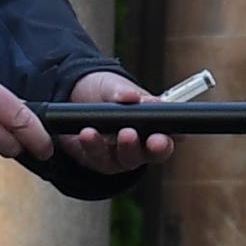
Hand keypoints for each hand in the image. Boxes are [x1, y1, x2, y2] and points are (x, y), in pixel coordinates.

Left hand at [46, 70, 175, 176]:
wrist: (73, 97)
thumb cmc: (104, 91)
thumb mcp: (113, 85)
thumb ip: (123, 91)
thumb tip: (132, 97)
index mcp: (154, 124)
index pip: (171, 135)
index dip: (172, 136)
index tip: (164, 134)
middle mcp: (142, 144)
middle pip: (154, 153)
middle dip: (154, 148)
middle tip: (146, 138)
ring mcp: (121, 155)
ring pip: (129, 158)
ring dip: (125, 147)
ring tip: (122, 133)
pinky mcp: (99, 160)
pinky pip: (99, 157)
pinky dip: (94, 145)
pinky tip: (88, 134)